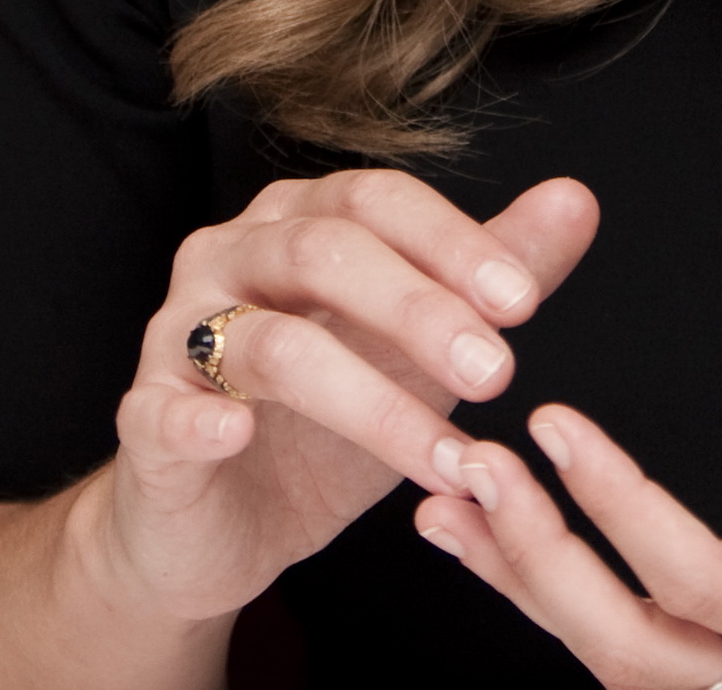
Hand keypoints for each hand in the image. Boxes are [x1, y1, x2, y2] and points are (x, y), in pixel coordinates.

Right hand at [69, 169, 597, 629]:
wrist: (219, 522)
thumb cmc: (325, 419)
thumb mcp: (420, 349)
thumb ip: (493, 272)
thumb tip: (576, 202)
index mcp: (299, 219)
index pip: (377, 199)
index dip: (450, 243)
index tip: (524, 303)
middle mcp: (232, 254)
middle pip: (325, 252)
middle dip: (418, 309)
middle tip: (498, 371)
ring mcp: (179, 333)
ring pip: (269, 342)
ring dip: (366, 399)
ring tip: (447, 456)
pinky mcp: (145, 417)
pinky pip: (165, 407)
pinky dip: (200, 416)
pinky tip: (237, 434)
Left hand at [415, 371, 721, 689]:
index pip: (698, 581)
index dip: (614, 504)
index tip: (552, 420)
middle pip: (637, 657)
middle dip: (538, 565)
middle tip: (469, 465)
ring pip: (636, 675)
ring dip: (537, 592)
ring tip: (453, 504)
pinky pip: (664, 665)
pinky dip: (579, 606)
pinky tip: (526, 545)